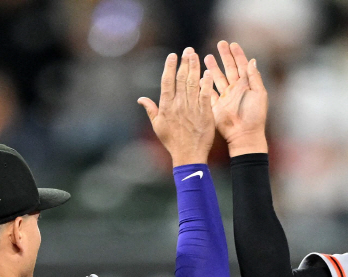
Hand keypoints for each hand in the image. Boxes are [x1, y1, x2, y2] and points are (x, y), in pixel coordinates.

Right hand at [138, 48, 215, 166]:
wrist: (189, 156)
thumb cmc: (172, 142)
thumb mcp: (158, 126)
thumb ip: (151, 110)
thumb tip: (141, 99)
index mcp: (166, 106)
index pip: (167, 81)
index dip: (170, 67)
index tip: (173, 55)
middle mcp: (178, 105)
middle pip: (181, 79)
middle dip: (184, 62)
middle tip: (188, 50)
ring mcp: (191, 109)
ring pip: (192, 83)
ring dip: (194, 68)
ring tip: (196, 55)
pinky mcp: (204, 114)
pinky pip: (204, 95)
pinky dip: (205, 84)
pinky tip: (207, 73)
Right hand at [203, 41, 268, 155]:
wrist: (244, 135)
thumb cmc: (254, 116)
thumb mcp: (259, 95)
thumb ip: (254, 77)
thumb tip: (252, 61)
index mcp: (247, 86)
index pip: (242, 66)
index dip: (238, 54)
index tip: (233, 44)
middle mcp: (236, 89)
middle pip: (229, 68)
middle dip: (224, 56)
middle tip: (220, 43)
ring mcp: (225, 97)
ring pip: (218, 78)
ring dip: (213, 67)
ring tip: (207, 56)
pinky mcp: (216, 106)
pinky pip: (209, 92)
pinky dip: (205, 84)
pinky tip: (201, 74)